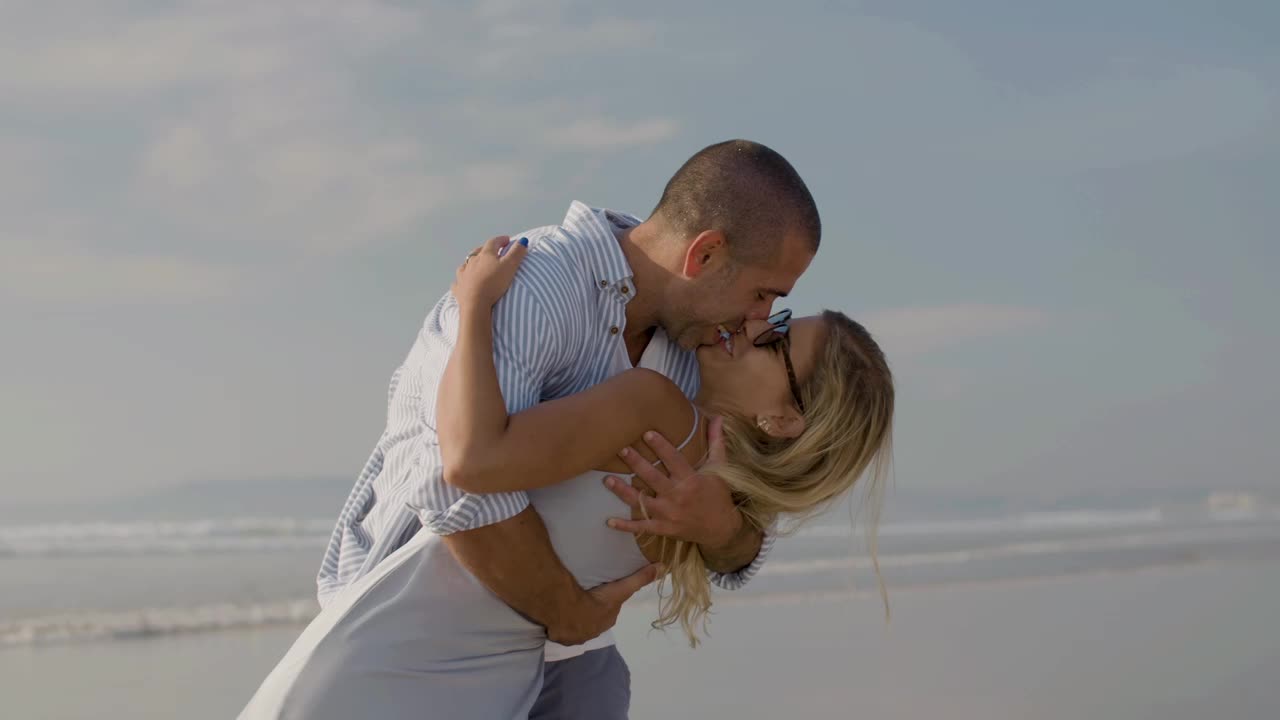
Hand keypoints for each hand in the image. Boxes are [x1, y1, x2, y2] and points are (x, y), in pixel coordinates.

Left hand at [451, 235, 527, 309]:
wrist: (475, 303)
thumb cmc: (494, 283)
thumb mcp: (510, 266)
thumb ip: (517, 253)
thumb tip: (523, 241)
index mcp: (485, 255)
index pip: (493, 243)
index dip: (501, 240)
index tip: (507, 240)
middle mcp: (472, 262)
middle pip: (478, 251)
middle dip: (486, 249)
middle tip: (493, 250)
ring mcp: (464, 275)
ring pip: (467, 264)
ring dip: (472, 262)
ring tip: (477, 263)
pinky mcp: (459, 288)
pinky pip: (458, 281)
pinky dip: (462, 279)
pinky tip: (463, 281)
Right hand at [546, 563, 662, 644]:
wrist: (567, 614)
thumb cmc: (596, 602)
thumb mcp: (621, 589)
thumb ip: (640, 578)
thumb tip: (663, 568)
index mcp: (608, 619)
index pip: (610, 608)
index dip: (608, 600)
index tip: (602, 590)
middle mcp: (594, 630)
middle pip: (595, 616)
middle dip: (592, 608)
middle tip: (584, 592)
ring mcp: (577, 635)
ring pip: (579, 622)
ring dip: (576, 614)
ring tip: (569, 600)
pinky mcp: (562, 636)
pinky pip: (563, 626)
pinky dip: (562, 620)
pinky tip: (558, 611)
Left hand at [602, 415, 742, 549]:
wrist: (722, 529)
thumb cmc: (719, 495)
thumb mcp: (720, 468)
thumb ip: (716, 442)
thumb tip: (718, 417)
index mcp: (691, 480)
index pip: (674, 459)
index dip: (661, 446)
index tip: (647, 433)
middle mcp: (678, 496)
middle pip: (653, 477)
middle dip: (636, 463)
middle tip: (621, 449)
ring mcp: (669, 514)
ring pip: (642, 501)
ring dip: (623, 492)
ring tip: (607, 480)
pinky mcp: (664, 528)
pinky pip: (643, 527)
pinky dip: (626, 526)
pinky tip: (609, 521)